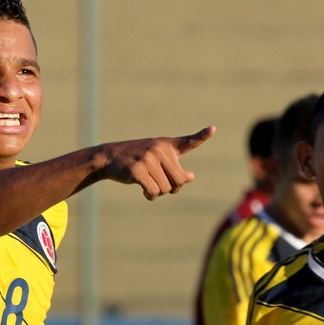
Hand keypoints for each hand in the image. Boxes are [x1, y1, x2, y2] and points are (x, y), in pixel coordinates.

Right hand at [95, 125, 215, 199]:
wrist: (110, 157)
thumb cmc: (137, 159)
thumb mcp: (157, 160)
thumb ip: (175, 168)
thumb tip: (191, 177)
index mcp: (167, 145)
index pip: (189, 141)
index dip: (202, 135)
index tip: (213, 128)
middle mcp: (159, 149)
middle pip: (179, 180)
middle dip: (173, 188)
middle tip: (161, 184)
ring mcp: (148, 159)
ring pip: (167, 189)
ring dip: (158, 192)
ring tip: (148, 184)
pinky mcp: (138, 170)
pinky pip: (154, 192)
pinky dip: (151, 196)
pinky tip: (144, 190)